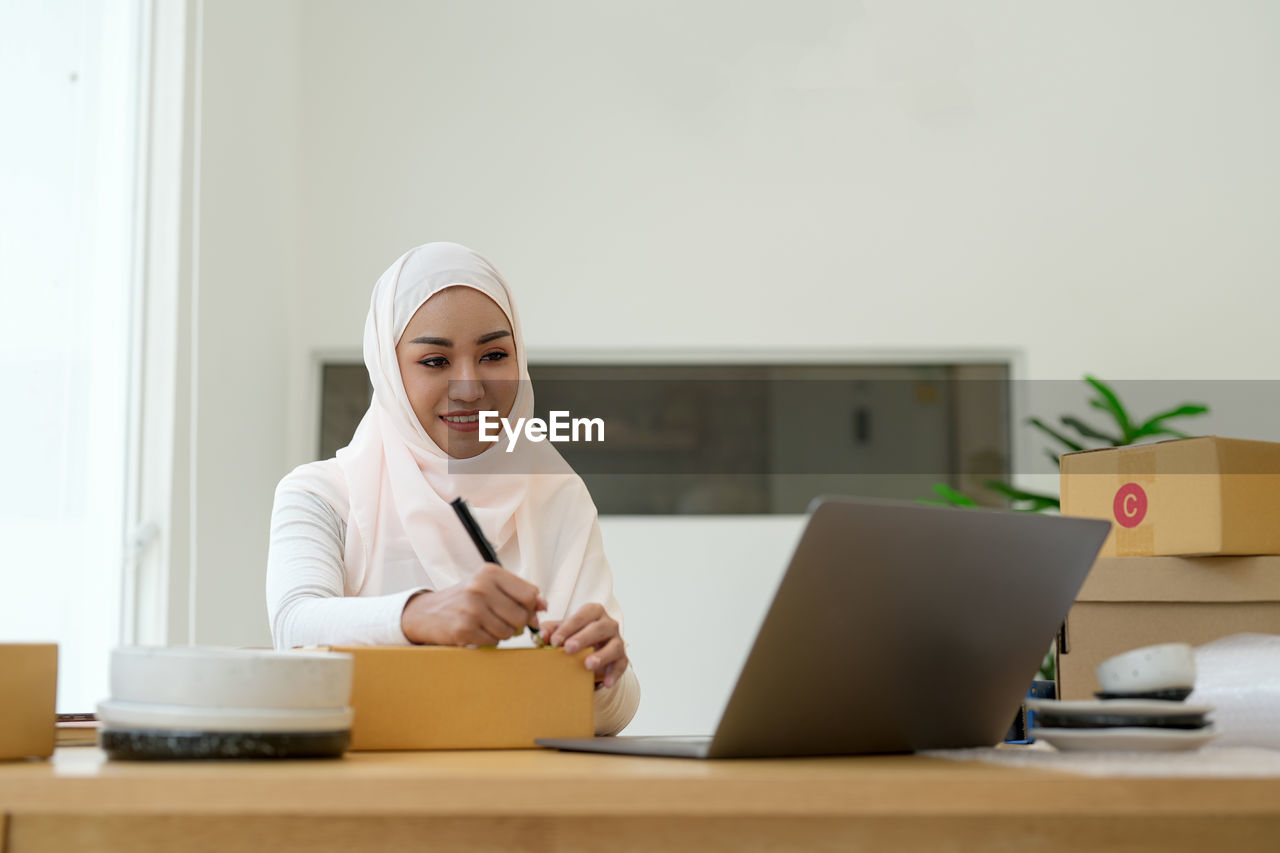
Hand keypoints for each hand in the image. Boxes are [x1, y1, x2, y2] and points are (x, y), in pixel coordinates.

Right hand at [401, 563, 545, 646]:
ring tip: (489, 625)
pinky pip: (493, 641)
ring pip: (508, 631)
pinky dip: (489, 640)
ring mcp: (471, 608)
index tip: (525, 613)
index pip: (529, 594)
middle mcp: (480, 587)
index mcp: (490, 572)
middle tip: (505, 622)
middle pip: (521, 615)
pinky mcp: (463, 629)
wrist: (426, 613)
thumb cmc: (464, 599)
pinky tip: (478, 632)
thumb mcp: (490, 587)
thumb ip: (518, 593)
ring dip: (503, 633)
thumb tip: (543, 606)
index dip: (531, 608)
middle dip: (518, 624)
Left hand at [542, 602, 628, 688]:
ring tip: (588, 665)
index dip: (568, 627)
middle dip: (583, 638)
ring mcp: (617, 641)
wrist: (591, 651)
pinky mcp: (622, 658)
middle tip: (568, 648)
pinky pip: (621, 665)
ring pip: (614, 646)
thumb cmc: (574, 636)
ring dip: (602, 655)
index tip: (554, 641)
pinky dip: (614, 674)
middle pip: (599, 628)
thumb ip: (550, 632)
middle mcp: (608, 624)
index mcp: (593, 612)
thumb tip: (538, 636)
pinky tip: (606, 683)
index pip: (582, 615)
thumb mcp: (562, 632)